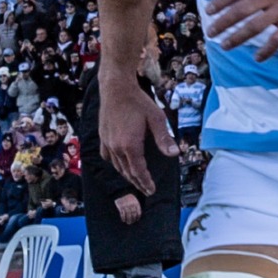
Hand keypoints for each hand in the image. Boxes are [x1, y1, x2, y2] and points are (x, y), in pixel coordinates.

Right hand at [99, 81, 175, 196]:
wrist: (116, 88)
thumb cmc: (138, 101)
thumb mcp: (156, 118)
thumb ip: (164, 138)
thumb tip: (175, 154)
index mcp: (130, 145)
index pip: (138, 171)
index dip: (145, 182)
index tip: (151, 190)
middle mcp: (116, 147)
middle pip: (127, 172)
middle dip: (138, 182)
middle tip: (147, 190)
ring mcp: (107, 142)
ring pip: (117, 166)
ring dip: (127, 175)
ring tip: (136, 180)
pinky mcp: (102, 137)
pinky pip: (108, 157)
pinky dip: (115, 164)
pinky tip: (120, 164)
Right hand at [113, 192, 140, 224]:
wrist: (120, 192)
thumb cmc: (128, 197)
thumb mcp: (134, 199)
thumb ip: (136, 206)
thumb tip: (136, 215)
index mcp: (136, 203)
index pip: (138, 212)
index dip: (137, 217)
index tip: (136, 220)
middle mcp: (131, 204)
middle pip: (133, 214)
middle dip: (133, 219)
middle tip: (131, 222)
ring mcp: (126, 205)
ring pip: (128, 214)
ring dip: (128, 220)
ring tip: (128, 222)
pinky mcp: (120, 206)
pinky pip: (122, 214)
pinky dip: (123, 218)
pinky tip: (123, 220)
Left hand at [206, 0, 277, 60]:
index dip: (221, 1)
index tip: (208, 11)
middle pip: (242, 9)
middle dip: (223, 22)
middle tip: (211, 32)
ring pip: (255, 26)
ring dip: (237, 38)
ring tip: (225, 45)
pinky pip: (276, 40)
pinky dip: (266, 50)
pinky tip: (257, 57)